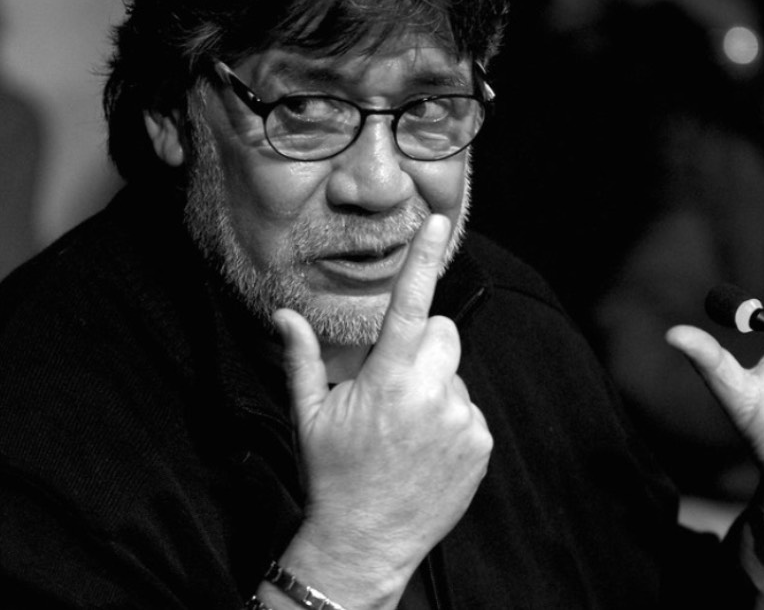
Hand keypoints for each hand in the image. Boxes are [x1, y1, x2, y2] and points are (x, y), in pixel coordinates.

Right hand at [272, 214, 491, 597]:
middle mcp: (430, 394)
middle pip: (442, 333)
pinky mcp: (480, 444)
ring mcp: (461, 421)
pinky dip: (449, 419)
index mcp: (386, 380)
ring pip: (454, 373)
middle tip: (391, 383)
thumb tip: (283, 315)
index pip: (409, 305)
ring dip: (434, 386)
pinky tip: (424, 448)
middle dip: (419, 345)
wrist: (365, 542)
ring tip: (404, 428)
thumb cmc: (331, 474)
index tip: (438, 221)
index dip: (422, 258)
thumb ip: (301, 359)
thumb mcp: (308, 416)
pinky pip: (468, 409)